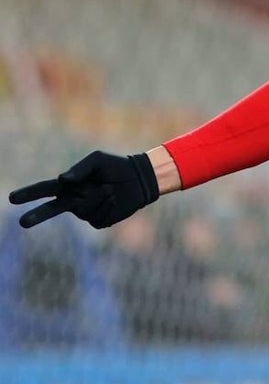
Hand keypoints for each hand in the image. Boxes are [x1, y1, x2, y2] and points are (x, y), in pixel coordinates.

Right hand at [9, 151, 159, 228]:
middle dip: (37, 215)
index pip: (44, 190)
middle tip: (22, 222)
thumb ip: (79, 169)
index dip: (28, 194)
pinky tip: (114, 198)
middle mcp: (74, 200)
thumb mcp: (98, 160)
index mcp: (69, 185)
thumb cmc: (117, 166)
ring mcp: (85, 212)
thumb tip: (62, 180)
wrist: (140, 179)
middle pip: (51, 210)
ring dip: (97, 198)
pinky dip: (106, 206)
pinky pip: (96, 216)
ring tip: (110, 188)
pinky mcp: (99, 220)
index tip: (11, 198)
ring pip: (83, 210)